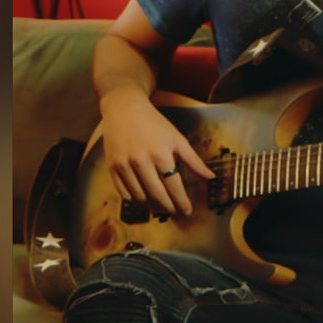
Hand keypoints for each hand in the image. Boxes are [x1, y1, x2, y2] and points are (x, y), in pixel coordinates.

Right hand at [99, 89, 214, 215]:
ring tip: (162, 207)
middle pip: (157, 195)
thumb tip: (211, 177)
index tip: (187, 210)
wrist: (124, 109)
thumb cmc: (154, 123)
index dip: (181, 201)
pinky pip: (124, 193)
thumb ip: (193, 160)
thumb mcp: (177, 139)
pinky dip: (135, 200)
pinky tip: (145, 199)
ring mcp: (123, 165)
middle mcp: (140, 160)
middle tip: (176, 213)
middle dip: (169, 208)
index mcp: (160, 153)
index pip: (173, 186)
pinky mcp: (111, 167)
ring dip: (152, 206)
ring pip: (140, 197)